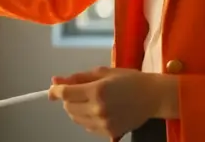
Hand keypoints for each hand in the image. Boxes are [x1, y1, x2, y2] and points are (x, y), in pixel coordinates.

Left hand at [48, 66, 176, 137]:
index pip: (66, 94)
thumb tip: (56, 80)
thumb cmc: (128, 79)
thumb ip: (78, 77)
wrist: (152, 96)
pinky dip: (86, 118)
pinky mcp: (109, 132)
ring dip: (76, 109)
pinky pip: (87, 127)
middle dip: (68, 99)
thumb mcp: (103, 72)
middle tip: (77, 91)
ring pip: (75, 118)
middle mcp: (98, 109)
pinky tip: (96, 110)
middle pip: (68, 107)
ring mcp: (104, 123)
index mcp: (97, 90)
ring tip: (89, 100)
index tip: (52, 89)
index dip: (55, 91)